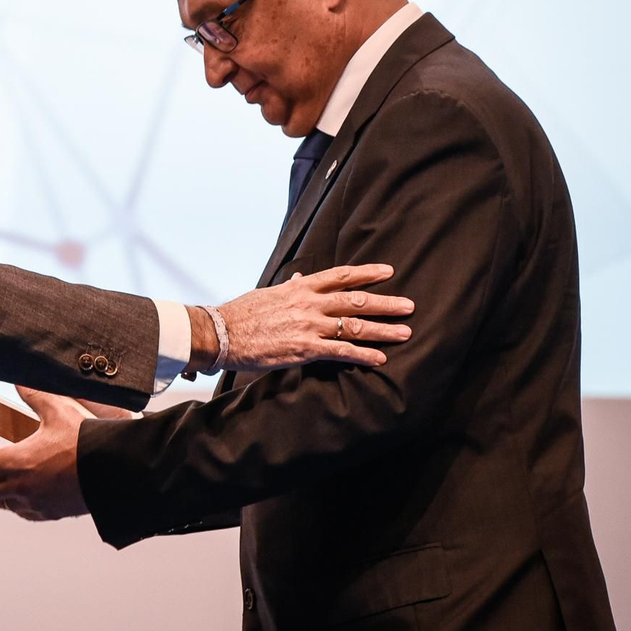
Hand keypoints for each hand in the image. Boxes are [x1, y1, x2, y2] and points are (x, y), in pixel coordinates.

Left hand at [0, 388, 90, 520]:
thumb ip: (35, 395)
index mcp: (17, 462)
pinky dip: (8, 503)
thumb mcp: (58, 411)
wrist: (114, 473)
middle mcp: (20, 487)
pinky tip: (10, 500)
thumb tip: (19, 381)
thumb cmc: (86, 443)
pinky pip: (20, 511)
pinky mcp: (49, 512)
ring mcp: (34, 503)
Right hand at [220, 263, 413, 370]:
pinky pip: (340, 351)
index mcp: (299, 287)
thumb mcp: (268, 294)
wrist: (221, 332)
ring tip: (405, 332)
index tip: (387, 272)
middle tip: (409, 306)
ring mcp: (308, 326)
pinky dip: (362, 354)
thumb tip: (302, 277)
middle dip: (385, 303)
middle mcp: (308, 303)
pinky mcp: (304, 349)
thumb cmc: (241, 314)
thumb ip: (291, 287)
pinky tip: (379, 358)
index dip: (366, 273)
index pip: (340, 276)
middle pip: (355, 300)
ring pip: (353, 325)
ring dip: (382, 329)